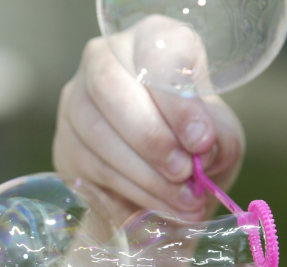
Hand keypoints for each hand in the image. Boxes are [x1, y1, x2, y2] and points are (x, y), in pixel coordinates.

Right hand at [53, 35, 244, 223]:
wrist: (163, 167)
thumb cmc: (190, 138)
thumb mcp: (219, 132)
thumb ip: (218, 137)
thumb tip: (199, 151)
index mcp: (151, 41)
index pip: (155, 56)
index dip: (178, 101)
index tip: (202, 141)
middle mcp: (104, 61)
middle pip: (110, 87)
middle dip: (152, 138)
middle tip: (184, 173)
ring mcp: (77, 101)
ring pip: (98, 133)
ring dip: (144, 174)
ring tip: (182, 199)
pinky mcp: (67, 142)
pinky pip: (93, 167)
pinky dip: (132, 191)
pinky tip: (161, 205)